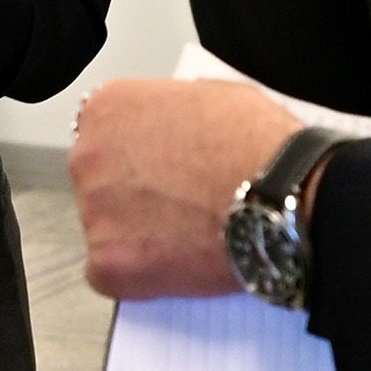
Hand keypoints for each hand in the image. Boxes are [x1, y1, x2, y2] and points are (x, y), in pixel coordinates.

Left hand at [71, 75, 297, 300]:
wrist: (282, 198)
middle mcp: (88, 156)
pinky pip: (108, 274)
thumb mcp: (215, 95)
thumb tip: (176, 123)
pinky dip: (137, 275)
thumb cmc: (259, 145)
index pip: (105, 136)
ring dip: (135, 235)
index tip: (163, 171)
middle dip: (132, 195)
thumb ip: (176, 109)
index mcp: (109, 109)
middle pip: (99, 182)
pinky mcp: (107, 263)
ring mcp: (94, 213)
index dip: (140, 156)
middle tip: (177, 206)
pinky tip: (176, 265)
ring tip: (186, 236)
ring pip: (104, 229)